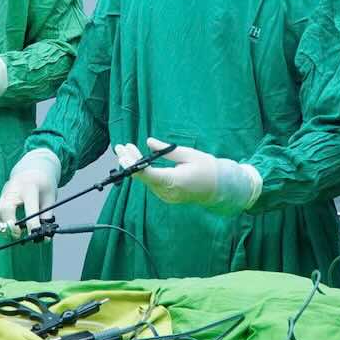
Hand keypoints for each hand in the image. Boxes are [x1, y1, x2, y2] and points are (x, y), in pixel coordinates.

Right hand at [0, 149, 60, 229]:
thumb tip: (44, 236)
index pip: (29, 208)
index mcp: (30, 187)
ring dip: (5, 225)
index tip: (35, 235)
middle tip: (19, 233)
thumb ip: (46, 216)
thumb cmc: (43, 185)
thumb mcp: (50, 198)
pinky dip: (1, 222)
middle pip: (6, 208)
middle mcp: (14, 189)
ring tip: (16, 231)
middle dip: (11, 224)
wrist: (32, 170)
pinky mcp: (1, 198)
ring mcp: (5, 193)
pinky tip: (11, 225)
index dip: (32, 224)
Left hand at [116, 137, 260, 215]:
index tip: (124, 154)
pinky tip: (138, 160)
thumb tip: (148, 142)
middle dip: (130, 162)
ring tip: (126, 149)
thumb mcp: (189, 154)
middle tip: (120, 147)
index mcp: (174, 181)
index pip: (147, 174)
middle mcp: (168, 192)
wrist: (220, 188)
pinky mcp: (167, 196)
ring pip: (146, 180)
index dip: (133, 165)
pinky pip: (152, 183)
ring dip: (135, 165)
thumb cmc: (207, 168)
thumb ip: (166, 150)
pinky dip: (144, 172)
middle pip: (143, 177)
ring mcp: (167, 197)